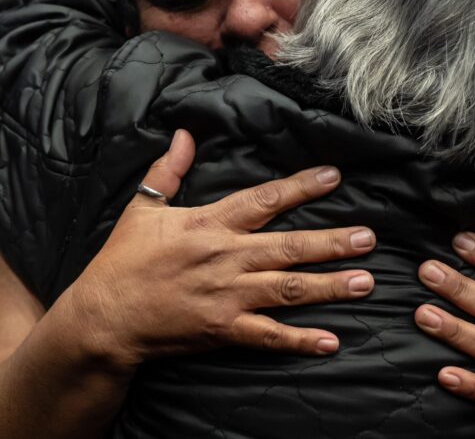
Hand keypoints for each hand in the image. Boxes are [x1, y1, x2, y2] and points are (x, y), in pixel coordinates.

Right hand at [72, 130, 377, 370]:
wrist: (104, 318)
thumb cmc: (123, 262)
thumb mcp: (142, 209)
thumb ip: (167, 171)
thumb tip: (182, 134)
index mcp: (210, 225)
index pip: (265, 200)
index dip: (302, 187)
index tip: (334, 177)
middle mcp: (226, 258)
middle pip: (290, 247)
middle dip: (333, 242)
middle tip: (369, 238)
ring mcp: (228, 296)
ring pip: (289, 289)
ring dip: (330, 286)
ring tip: (365, 282)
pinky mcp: (224, 330)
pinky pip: (270, 337)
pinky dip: (301, 340)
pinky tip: (332, 340)